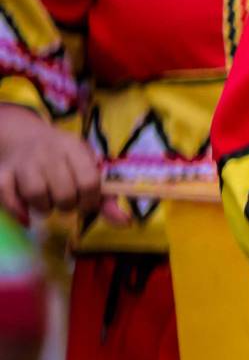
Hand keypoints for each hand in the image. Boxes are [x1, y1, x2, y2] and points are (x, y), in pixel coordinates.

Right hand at [0, 106, 100, 225]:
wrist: (23, 137)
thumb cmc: (64, 158)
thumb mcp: (88, 167)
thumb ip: (106, 196)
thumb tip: (126, 222)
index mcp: (74, 148)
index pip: (90, 182)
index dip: (91, 201)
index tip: (87, 203)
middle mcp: (48, 153)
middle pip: (64, 193)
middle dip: (68, 206)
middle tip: (66, 202)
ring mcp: (23, 162)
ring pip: (36, 195)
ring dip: (44, 208)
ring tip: (47, 202)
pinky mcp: (2, 173)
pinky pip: (7, 196)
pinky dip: (17, 210)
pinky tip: (26, 215)